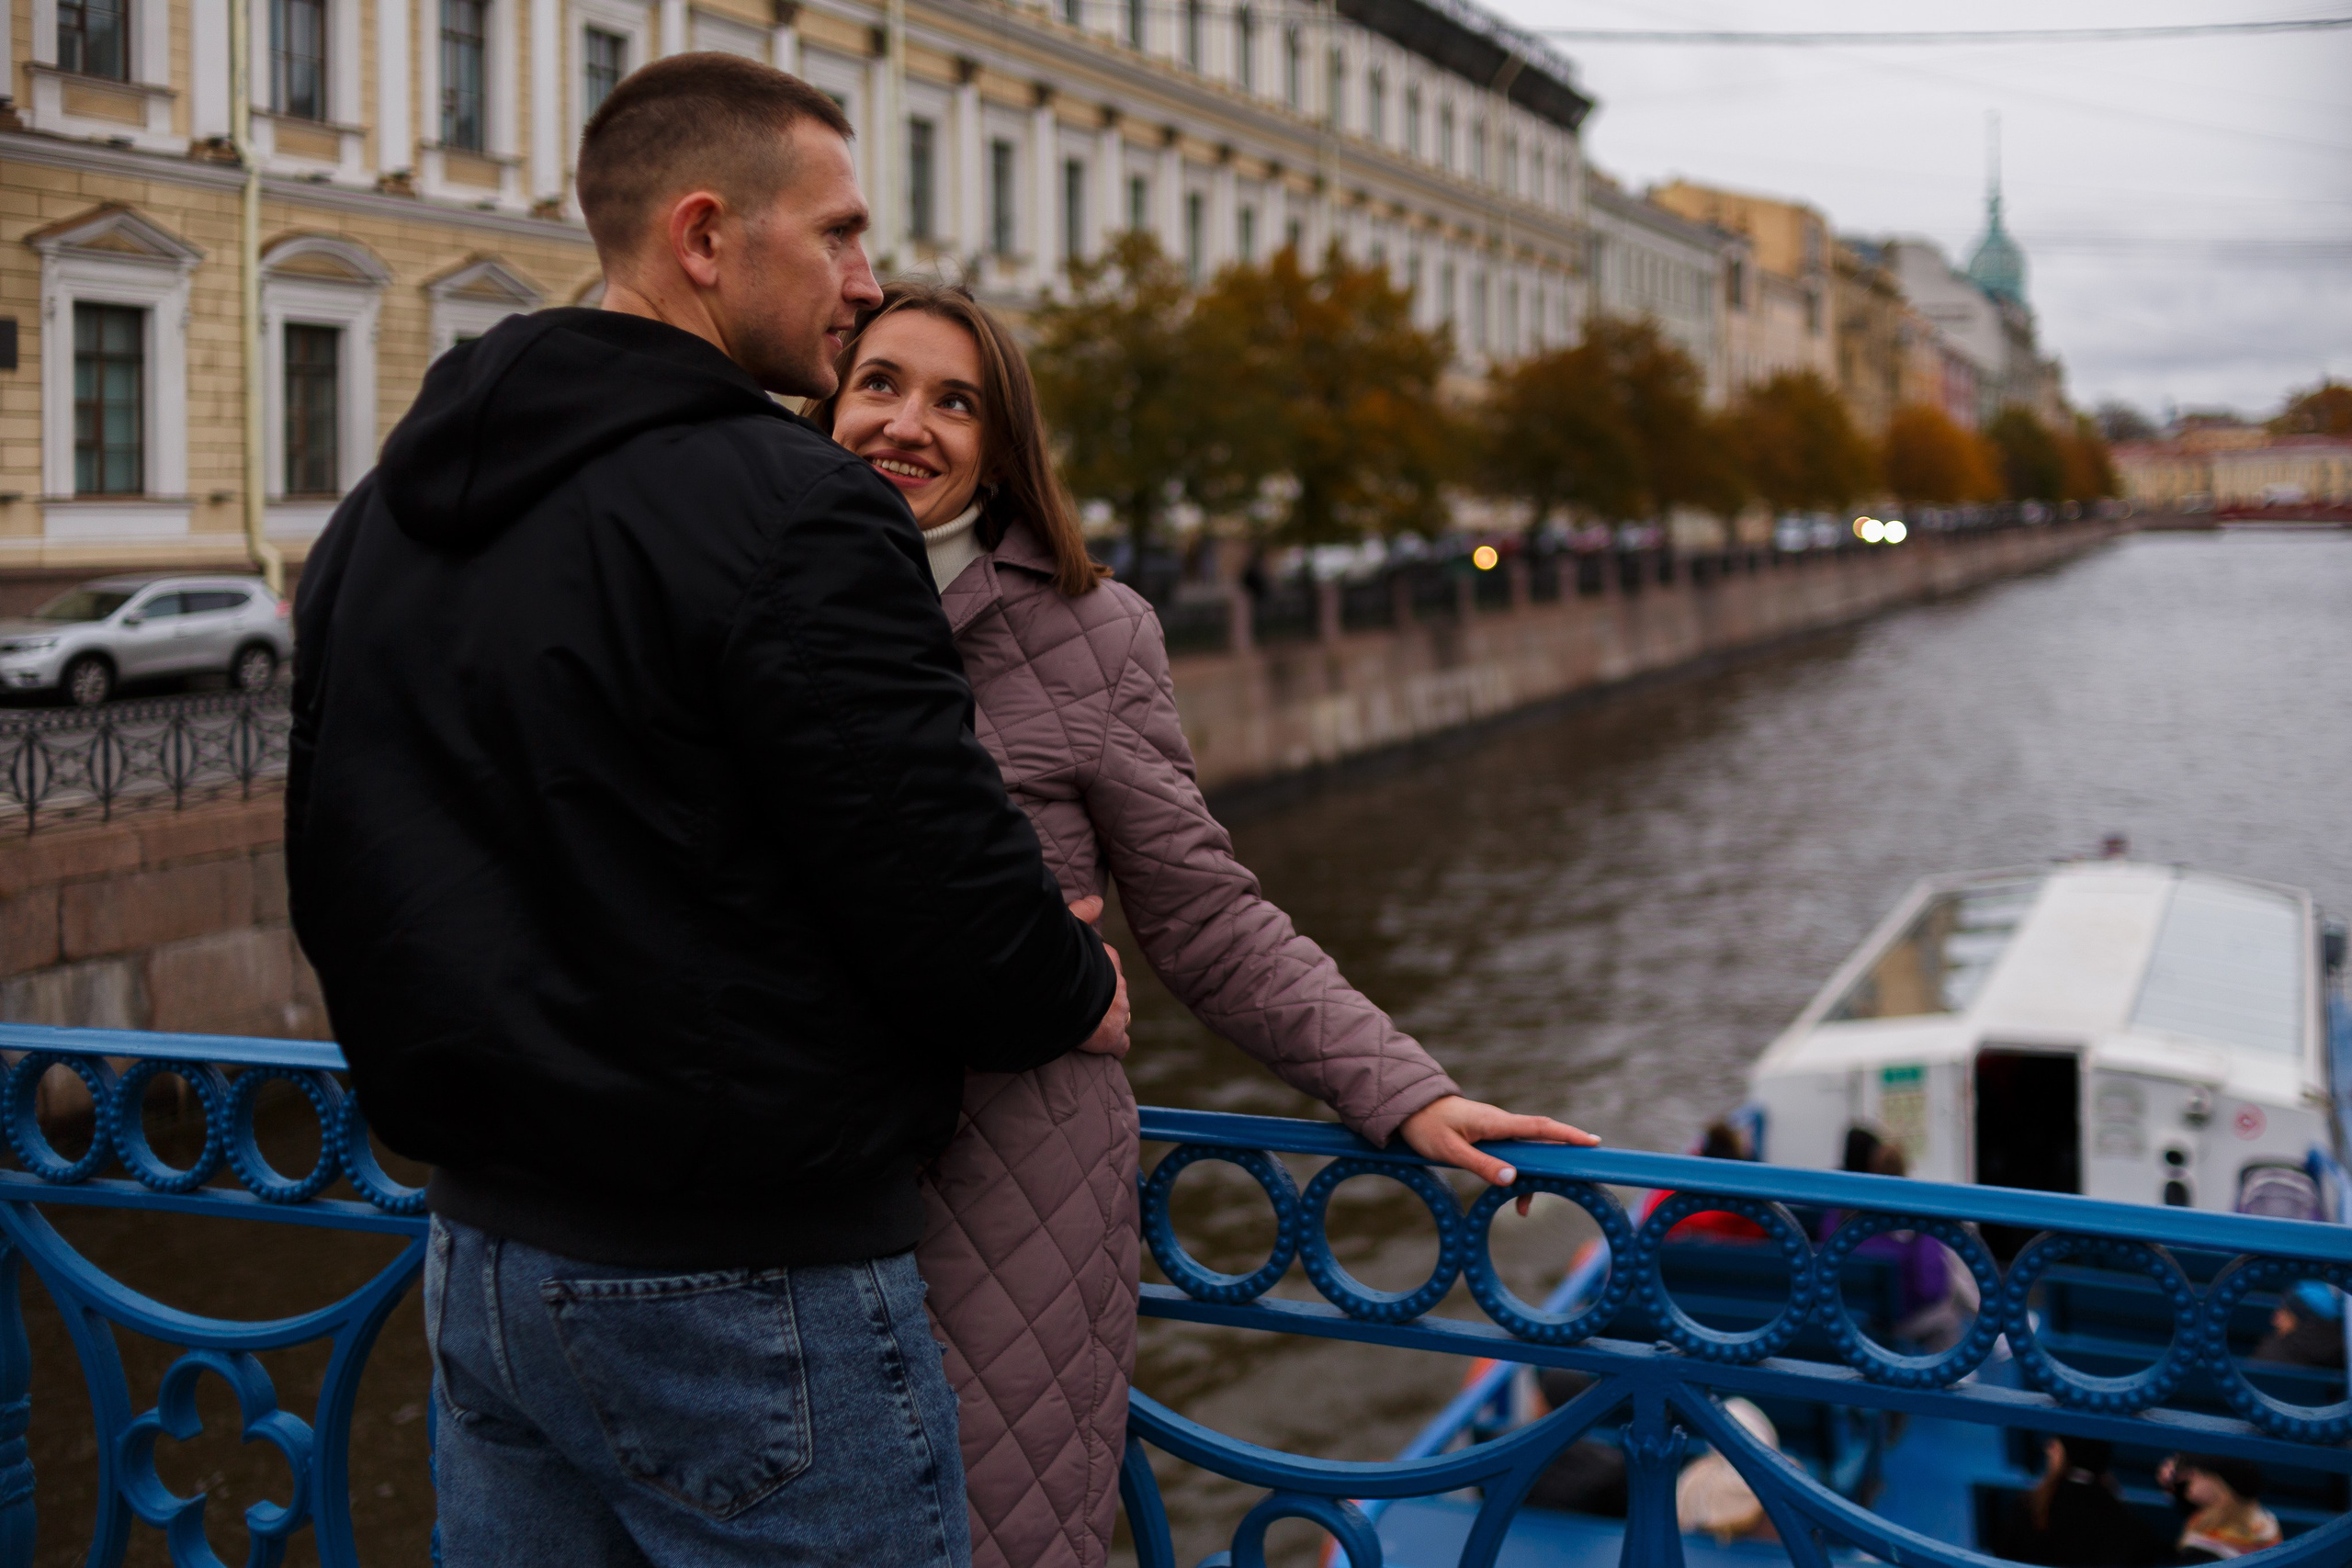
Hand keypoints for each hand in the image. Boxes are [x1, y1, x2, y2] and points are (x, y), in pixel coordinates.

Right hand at [1069, 897, 1129, 1058]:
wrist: (1063, 992)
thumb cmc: (1062, 959)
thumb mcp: (1070, 927)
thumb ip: (1082, 912)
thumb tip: (1097, 899)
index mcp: (1108, 960)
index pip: (1110, 967)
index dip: (1098, 975)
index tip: (1084, 980)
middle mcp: (1119, 985)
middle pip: (1117, 992)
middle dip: (1105, 998)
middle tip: (1083, 1005)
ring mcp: (1119, 1012)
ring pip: (1122, 1017)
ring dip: (1110, 1021)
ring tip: (1090, 1026)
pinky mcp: (1113, 1036)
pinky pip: (1121, 1044)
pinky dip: (1115, 1046)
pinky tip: (1106, 1049)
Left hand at [1398, 1096, 1597, 1212]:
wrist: (1408, 1107)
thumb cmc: (1426, 1125)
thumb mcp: (1450, 1150)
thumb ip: (1480, 1164)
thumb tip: (1512, 1179)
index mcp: (1496, 1122)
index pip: (1540, 1127)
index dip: (1567, 1135)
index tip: (1592, 1141)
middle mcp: (1501, 1124)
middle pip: (1540, 1140)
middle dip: (1561, 1157)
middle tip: (1582, 1173)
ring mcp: (1496, 1130)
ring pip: (1526, 1153)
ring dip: (1532, 1177)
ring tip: (1525, 1209)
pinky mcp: (1488, 1137)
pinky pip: (1511, 1155)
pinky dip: (1517, 1175)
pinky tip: (1512, 1197)